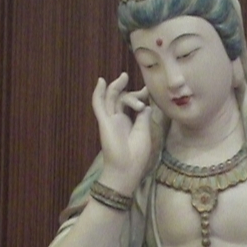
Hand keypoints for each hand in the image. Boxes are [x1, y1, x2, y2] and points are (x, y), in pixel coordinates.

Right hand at [92, 72, 152, 192]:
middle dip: (132, 93)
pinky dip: (98, 93)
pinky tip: (101, 81)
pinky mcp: (104, 122)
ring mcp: (110, 121)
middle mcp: (118, 121)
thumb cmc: (137, 156)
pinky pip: (98, 105)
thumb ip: (143, 117)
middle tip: (144, 91)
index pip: (131, 105)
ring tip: (124, 77)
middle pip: (121, 99)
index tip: (148, 91)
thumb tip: (146, 105)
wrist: (126, 169)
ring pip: (111, 99)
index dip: (139, 96)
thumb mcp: (144, 132)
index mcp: (128, 124)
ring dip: (118, 87)